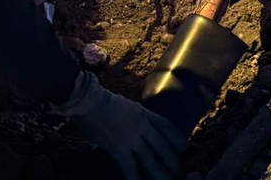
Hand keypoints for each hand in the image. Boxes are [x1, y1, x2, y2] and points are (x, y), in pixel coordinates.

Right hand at [51, 71, 184, 179]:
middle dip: (170, 158)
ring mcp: (131, 138)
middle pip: (161, 144)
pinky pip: (129, 166)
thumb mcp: (124, 104)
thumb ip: (132, 114)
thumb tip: (135, 122)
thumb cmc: (100, 99)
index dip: (175, 137)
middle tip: (178, 168)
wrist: (88, 100)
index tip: (182, 146)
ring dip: (159, 170)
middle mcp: (141, 126)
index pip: (164, 125)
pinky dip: (134, 177)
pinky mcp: (118, 148)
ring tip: (168, 179)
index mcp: (142, 112)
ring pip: (150, 157)